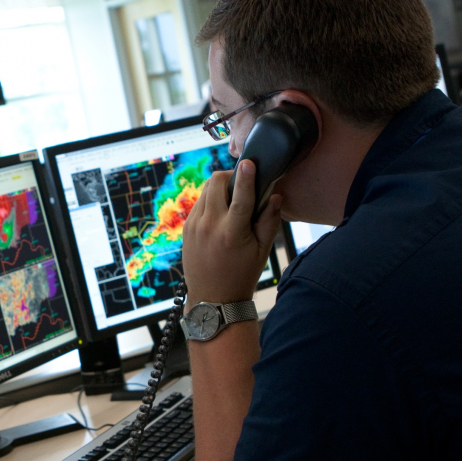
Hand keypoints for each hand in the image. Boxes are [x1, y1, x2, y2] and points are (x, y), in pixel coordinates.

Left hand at [181, 159, 281, 306]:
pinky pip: (199, 202)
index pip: (240, 197)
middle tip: (242, 186)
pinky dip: (211, 201)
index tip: (248, 162)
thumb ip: (270, 220)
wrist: (212, 298)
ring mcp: (194, 226)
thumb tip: (275, 195)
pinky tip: (221, 215)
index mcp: (231, 233)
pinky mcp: (186, 228)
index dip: (245, 177)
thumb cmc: (242, 275)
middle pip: (215, 182)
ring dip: (220, 188)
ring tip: (232, 203)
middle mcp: (209, 226)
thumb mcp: (263, 251)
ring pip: (205, 189)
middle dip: (230, 177)